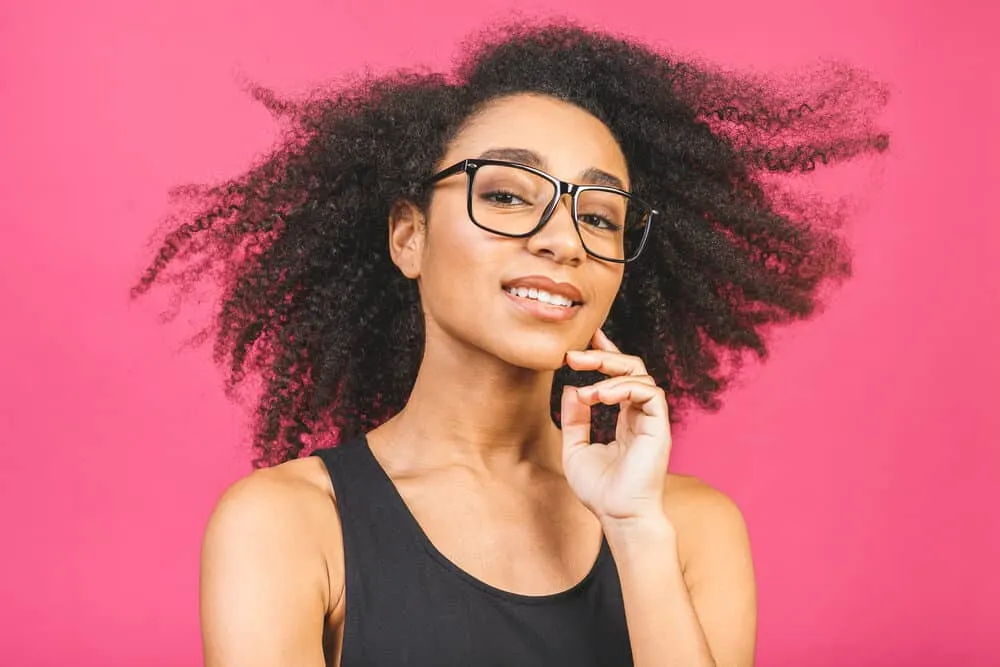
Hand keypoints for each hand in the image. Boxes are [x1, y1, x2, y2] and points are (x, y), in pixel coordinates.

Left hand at [561, 329, 672, 526]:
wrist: (619, 516)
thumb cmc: (600, 491)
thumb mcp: (575, 449)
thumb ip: (574, 419)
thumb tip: (573, 388)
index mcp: (626, 419)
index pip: (621, 377)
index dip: (606, 354)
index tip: (585, 339)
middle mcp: (642, 415)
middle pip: (631, 368)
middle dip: (603, 355)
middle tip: (573, 355)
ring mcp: (653, 420)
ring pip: (641, 375)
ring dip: (609, 374)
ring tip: (587, 392)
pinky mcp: (660, 427)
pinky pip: (649, 392)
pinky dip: (623, 388)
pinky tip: (600, 398)